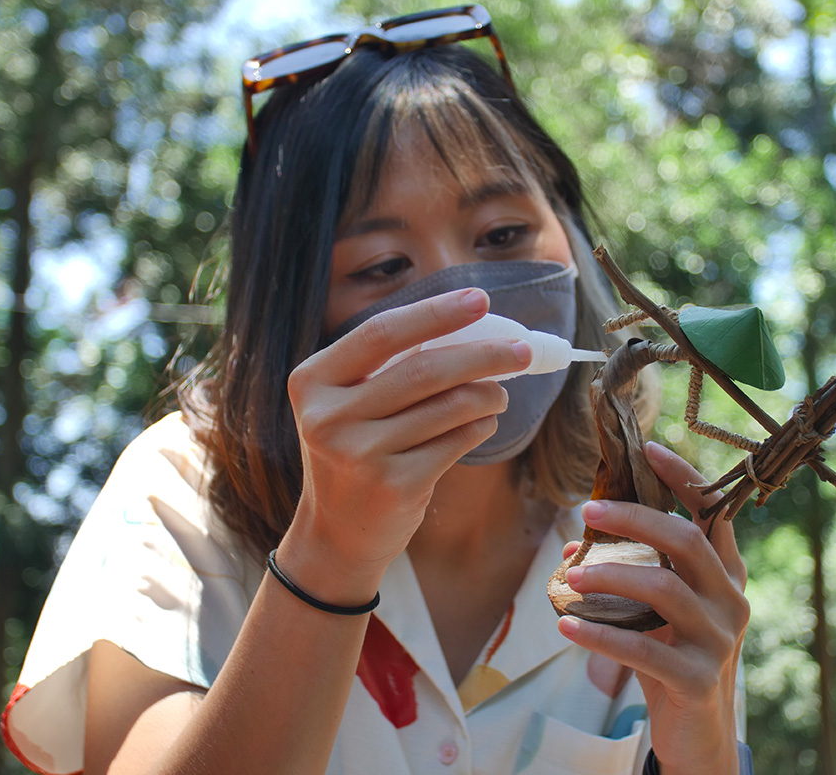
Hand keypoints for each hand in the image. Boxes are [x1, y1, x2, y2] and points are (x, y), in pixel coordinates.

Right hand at [279, 288, 530, 599]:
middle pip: (424, 369)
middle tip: (521, 351)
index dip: (435, 313)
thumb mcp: (350, 406)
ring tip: (499, 394)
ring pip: (448, 407)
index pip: (382, 333)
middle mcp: (329, 416)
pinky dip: (479, 428)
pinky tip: (483, 424)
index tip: (480, 300)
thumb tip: (471, 326)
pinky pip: (455, 442)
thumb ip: (391, 368)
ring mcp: (359, 454)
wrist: (336, 536)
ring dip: (488, 395)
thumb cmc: (354, 454)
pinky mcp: (393, 486)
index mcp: (313, 381)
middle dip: (483, 354)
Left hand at [557, 442, 747, 774]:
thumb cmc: (673, 657)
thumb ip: (627, 576)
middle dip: (635, 519)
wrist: (698, 732)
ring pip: (664, 590)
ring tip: (570, 574)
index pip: (713, 512)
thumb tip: (572, 545)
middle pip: (686, 541)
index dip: (683, 477)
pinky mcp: (696, 679)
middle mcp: (730, 600)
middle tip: (588, 509)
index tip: (648, 447)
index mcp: (725, 574)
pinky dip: (599, 634)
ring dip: (610, 575)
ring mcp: (718, 640)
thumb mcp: (655, 612)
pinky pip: (642, 649)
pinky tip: (565, 625)